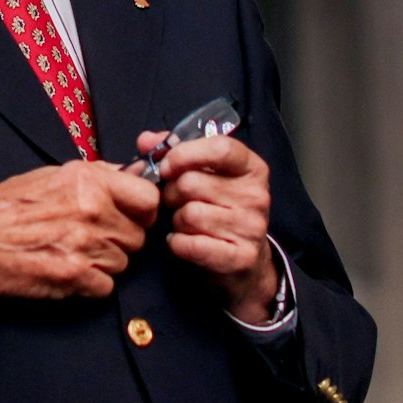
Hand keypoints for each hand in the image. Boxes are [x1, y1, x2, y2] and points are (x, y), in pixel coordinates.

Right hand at [0, 161, 160, 298]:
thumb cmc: (7, 207)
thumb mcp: (53, 174)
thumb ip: (98, 176)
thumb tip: (132, 175)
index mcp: (88, 180)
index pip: (148, 198)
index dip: (144, 210)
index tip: (135, 215)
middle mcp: (92, 210)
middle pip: (138, 236)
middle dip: (121, 239)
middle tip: (95, 236)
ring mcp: (85, 245)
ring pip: (124, 262)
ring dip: (105, 262)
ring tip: (74, 251)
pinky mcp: (75, 277)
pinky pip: (107, 286)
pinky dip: (92, 283)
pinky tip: (69, 269)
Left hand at [137, 131, 278, 322]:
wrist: (245, 262)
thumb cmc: (219, 210)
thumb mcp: (207, 175)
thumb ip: (176, 152)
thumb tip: (146, 140)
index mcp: (251, 168)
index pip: (220, 148)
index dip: (184, 154)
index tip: (166, 166)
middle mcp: (256, 195)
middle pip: (192, 183)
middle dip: (172, 193)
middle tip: (176, 202)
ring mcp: (251, 228)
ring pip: (188, 214)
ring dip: (176, 220)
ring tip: (184, 223)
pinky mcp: (241, 257)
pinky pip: (190, 244)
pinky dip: (178, 243)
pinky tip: (183, 242)